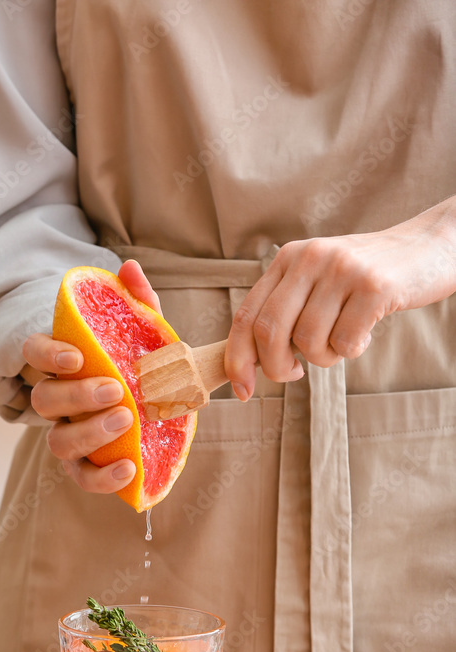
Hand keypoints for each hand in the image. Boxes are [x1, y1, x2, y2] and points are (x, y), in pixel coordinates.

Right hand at [23, 259, 160, 492]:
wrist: (162, 400)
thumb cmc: (141, 360)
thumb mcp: (143, 329)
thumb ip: (138, 301)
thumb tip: (130, 269)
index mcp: (64, 363)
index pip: (35, 353)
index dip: (49, 355)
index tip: (77, 358)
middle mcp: (58, 401)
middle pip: (45, 399)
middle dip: (76, 396)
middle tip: (115, 391)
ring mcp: (68, 434)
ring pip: (57, 442)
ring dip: (87, 434)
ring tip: (125, 422)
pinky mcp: (87, 465)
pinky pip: (83, 477)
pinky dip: (101, 478)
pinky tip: (128, 470)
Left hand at [225, 196, 455, 400]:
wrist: (429, 247)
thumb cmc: (367, 279)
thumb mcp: (319, 282)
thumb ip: (286, 311)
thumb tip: (250, 364)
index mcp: (288, 259)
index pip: (246, 315)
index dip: (237, 359)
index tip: (241, 390)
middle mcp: (310, 258)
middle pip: (269, 332)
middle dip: (276, 368)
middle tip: (295, 375)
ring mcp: (342, 269)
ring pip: (308, 342)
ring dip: (324, 358)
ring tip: (343, 340)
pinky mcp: (374, 286)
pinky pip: (344, 342)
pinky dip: (352, 350)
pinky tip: (365, 334)